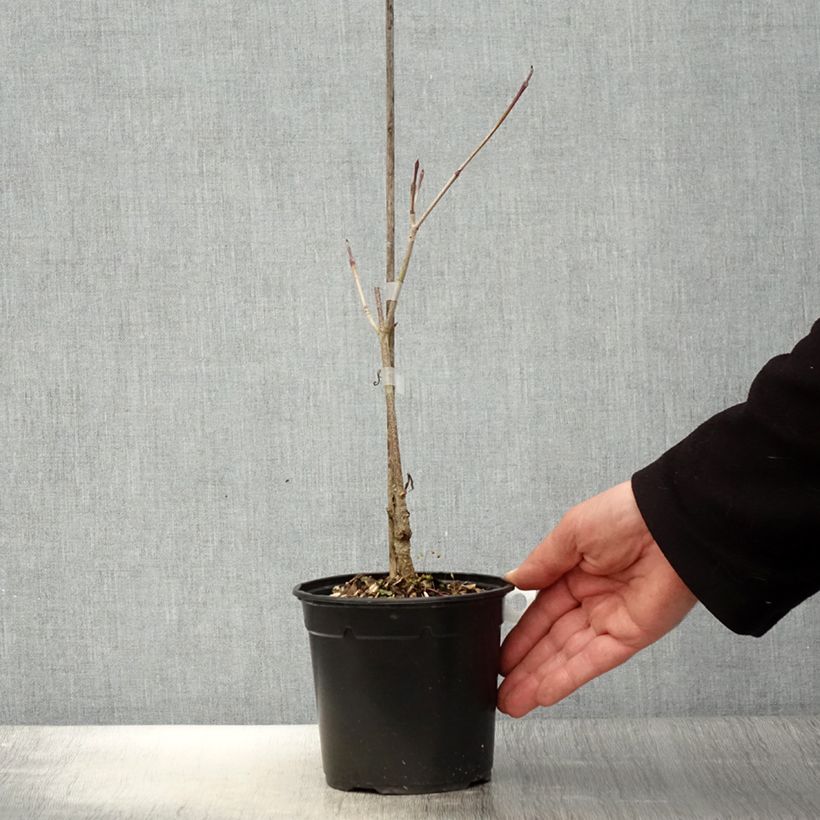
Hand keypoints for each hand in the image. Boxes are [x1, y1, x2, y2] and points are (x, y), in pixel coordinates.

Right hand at [498, 481, 696, 716]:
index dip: (520, 635)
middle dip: (525, 666)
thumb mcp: (571, 533)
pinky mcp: (631, 635)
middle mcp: (593, 598)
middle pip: (551, 640)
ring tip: (511, 702)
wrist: (672, 524)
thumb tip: (513, 580)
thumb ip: (541, 564)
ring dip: (539, 680)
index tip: (499, 655)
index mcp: (576, 570)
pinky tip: (543, 693)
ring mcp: (611, 619)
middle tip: (498, 689)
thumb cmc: (626, 515)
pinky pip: (594, 661)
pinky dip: (568, 678)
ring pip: (568, 656)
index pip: (541, 611)